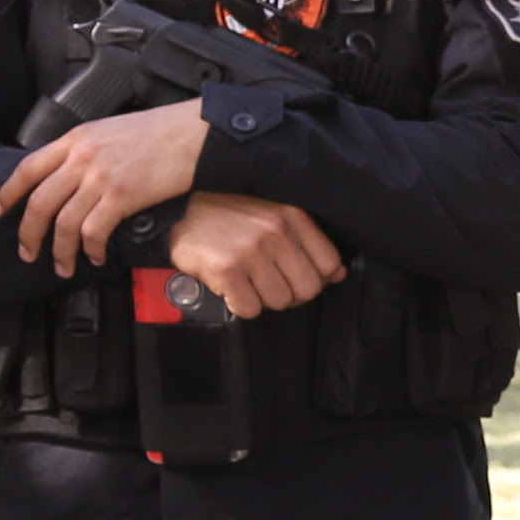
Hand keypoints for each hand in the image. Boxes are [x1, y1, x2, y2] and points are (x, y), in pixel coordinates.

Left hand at [0, 99, 207, 270]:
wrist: (194, 132)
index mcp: (76, 139)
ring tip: (63, 266)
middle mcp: (82, 157)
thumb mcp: (110, 129)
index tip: (0, 211)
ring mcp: (101, 177)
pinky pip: (94, 231)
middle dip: (29, 234)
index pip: (28, 168)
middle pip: (39, 202)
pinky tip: (95, 256)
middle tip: (28, 253)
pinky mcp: (122, 196)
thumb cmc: (160, 130)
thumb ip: (85, 150)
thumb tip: (69, 177)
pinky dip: (90, 250)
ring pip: (64, 223)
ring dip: (60, 251)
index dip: (9, 193)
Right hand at [159, 190, 348, 318]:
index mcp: (292, 216)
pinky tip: (232, 287)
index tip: (297, 276)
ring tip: (247, 281)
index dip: (316, 279)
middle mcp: (275, 231)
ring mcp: (251, 251)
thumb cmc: (230, 215)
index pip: (329, 264)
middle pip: (307, 289)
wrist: (181, 210)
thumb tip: (337, 274)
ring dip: (263, 299)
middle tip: (269, 284)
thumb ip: (307, 242)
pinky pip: (250, 309)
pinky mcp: (227, 269)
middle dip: (291, 293)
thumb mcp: (274, 215)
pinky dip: (240, 305)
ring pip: (279, 302)